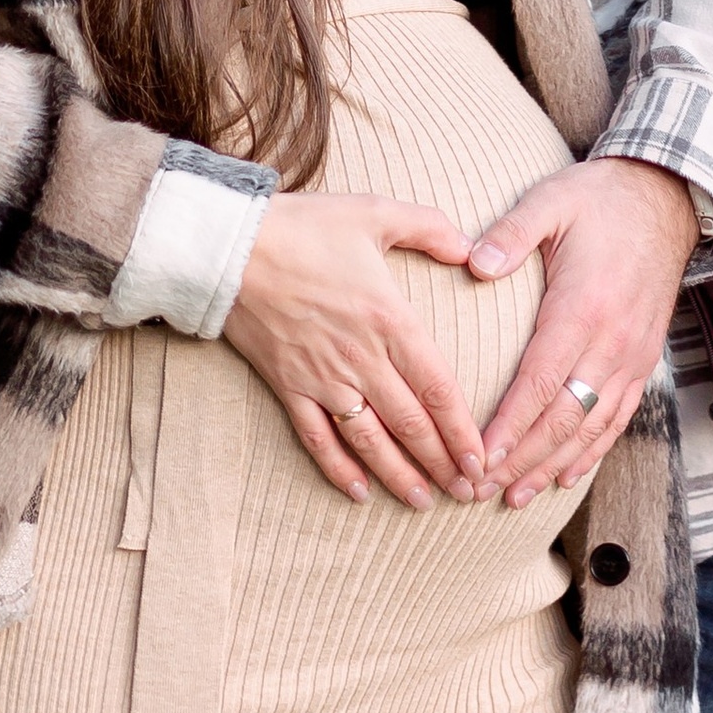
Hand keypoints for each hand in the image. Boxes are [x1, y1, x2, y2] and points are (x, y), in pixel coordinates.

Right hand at [222, 191, 486, 509]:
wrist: (231, 246)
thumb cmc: (305, 226)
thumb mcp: (375, 211)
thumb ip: (429, 227)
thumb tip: (473, 248)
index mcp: (389, 319)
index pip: (437, 387)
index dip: (462, 429)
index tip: (481, 459)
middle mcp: (360, 358)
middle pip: (410, 424)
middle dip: (443, 462)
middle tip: (467, 491)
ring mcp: (322, 378)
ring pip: (370, 441)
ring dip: (400, 475)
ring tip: (424, 501)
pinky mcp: (289, 388)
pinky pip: (318, 440)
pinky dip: (339, 470)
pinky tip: (360, 493)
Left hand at [466, 156, 698, 506]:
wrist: (665, 197)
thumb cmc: (599, 199)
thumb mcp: (551, 201)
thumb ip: (511, 232)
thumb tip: (474, 264)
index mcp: (582, 307)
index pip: (539, 382)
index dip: (509, 426)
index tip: (478, 457)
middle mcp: (611, 341)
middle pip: (562, 418)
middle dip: (520, 459)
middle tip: (479, 491)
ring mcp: (632, 355)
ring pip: (590, 427)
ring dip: (552, 465)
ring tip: (515, 496)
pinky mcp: (643, 359)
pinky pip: (617, 417)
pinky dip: (591, 451)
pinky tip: (566, 474)